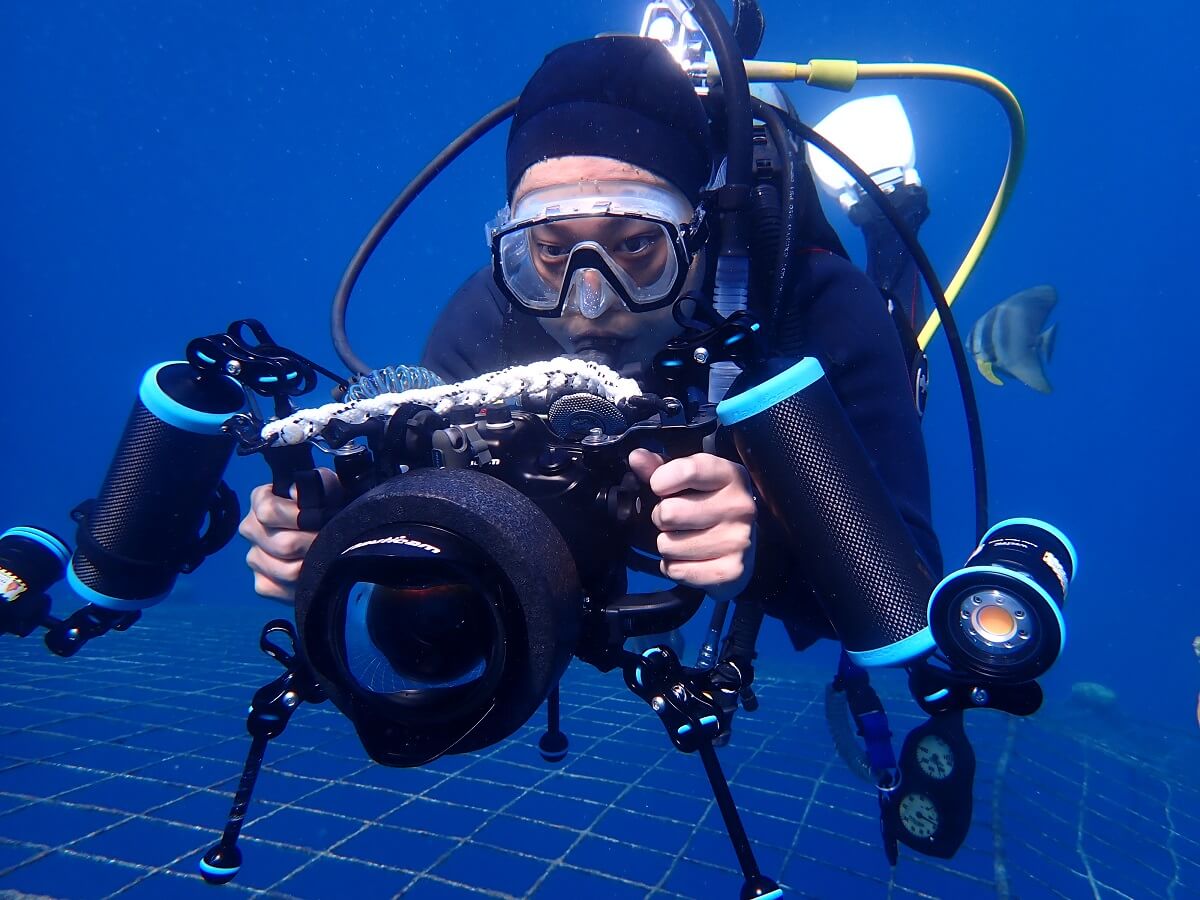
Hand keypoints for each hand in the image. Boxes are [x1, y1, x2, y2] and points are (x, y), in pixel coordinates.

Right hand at [238, 468, 342, 602]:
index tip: (320, 518)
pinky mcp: (262, 583)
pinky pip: (281, 589)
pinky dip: (303, 584)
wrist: (337, 533)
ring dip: (313, 565)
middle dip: (314, 544)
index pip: (268, 511)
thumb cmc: (330, 506)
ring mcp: (254, 558)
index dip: (298, 517)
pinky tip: (314, 573)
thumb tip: (295, 492)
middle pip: (282, 544)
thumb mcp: (331, 488)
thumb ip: (318, 482)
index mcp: (262, 500)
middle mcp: (251, 528)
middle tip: (331, 542)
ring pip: (285, 570)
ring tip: (327, 556)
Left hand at [627, 449, 755, 598]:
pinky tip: (690, 558)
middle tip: (676, 519)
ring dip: (668, 544)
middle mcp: (739, 507)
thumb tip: (637, 458)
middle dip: (662, 517)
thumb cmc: (711, 505)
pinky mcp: (730, 571)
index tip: (660, 486)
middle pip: (668, 513)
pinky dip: (674, 566)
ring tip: (685, 538)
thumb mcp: (692, 479)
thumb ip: (661, 467)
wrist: (745, 546)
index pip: (687, 471)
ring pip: (667, 545)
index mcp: (731, 476)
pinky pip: (676, 570)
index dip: (660, 480)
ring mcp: (737, 541)